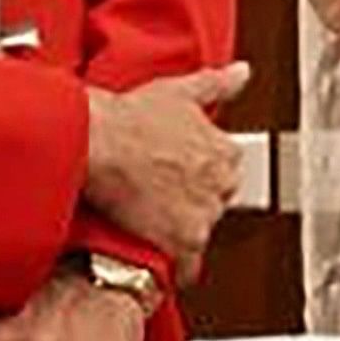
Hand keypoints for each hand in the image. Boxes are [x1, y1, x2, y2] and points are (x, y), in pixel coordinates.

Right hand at [80, 63, 249, 274]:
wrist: (96, 142)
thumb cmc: (129, 117)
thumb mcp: (179, 91)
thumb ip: (217, 84)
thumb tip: (243, 72)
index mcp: (226, 152)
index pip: (224, 173)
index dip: (198, 176)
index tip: (178, 176)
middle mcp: (223, 183)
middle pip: (214, 203)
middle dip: (192, 202)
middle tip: (161, 198)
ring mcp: (205, 213)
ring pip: (201, 231)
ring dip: (181, 230)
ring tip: (151, 224)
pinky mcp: (184, 240)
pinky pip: (189, 265)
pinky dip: (178, 267)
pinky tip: (163, 264)